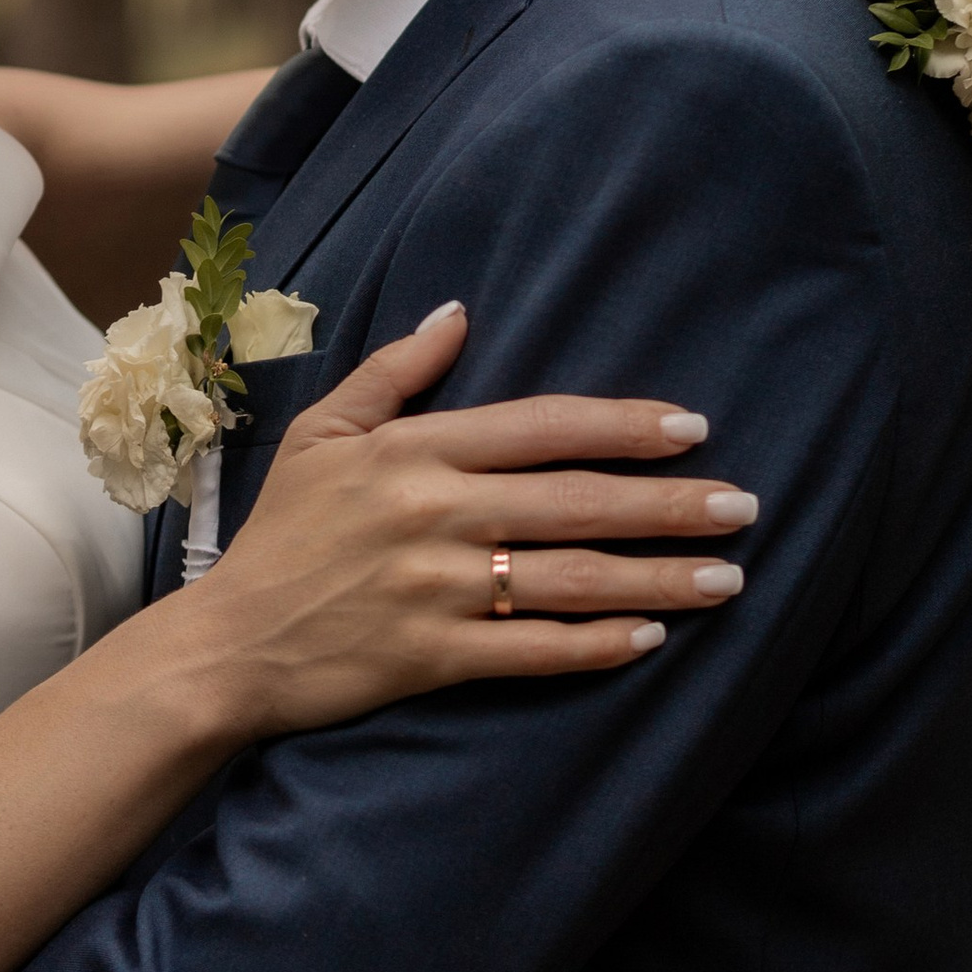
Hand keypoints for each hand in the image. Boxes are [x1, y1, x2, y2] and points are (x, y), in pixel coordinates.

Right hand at [186, 304, 755, 740]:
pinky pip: (534, 652)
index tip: (692, 428)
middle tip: (743, 506)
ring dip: (657, 579)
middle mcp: (432, 515)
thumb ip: (393, 374)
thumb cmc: (281, 536)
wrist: (228, 645)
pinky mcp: (432, 658)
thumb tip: (458, 312)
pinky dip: (596, 646)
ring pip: (569, 579)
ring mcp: (435, 590)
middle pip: (576, 502)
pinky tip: (651, 639)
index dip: (622, 425)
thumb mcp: (322, 435)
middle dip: (669, 505)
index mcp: (412, 452)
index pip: (541, 426)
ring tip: (727, 578)